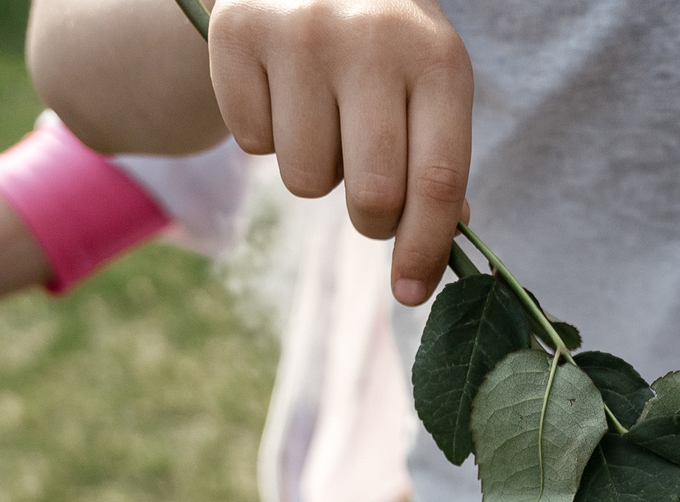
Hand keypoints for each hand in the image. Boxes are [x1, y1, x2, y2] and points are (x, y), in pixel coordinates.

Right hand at [205, 0, 472, 303]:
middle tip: (365, 190)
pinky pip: (253, 144)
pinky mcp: (238, 31)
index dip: (424, 249)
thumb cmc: (378, 40)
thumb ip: (436, 157)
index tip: (410, 292)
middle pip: (372, 193)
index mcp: (437, 56)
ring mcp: (301, 31)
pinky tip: (279, 87)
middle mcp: (374, 37)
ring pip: (305, 180)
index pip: (439, 180)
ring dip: (313, 168)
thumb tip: (440, 251)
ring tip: (320, 113)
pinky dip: (264, 134)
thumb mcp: (424, 79)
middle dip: (369, 217)